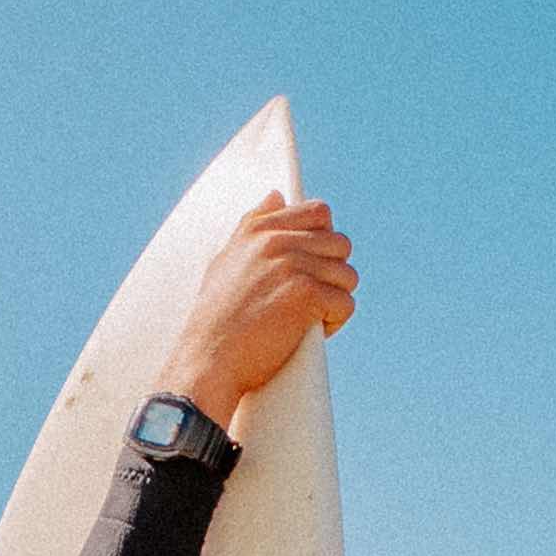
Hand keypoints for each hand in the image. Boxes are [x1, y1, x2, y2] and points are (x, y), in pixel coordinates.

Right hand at [152, 196, 358, 434]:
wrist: (208, 359)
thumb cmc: (216, 318)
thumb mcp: (226, 259)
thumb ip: (252, 223)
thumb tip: (277, 195)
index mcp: (260, 228)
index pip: (319, 212)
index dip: (325, 241)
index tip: (313, 267)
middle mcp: (277, 241)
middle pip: (340, 244)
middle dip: (333, 273)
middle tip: (313, 298)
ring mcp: (293, 266)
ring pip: (347, 275)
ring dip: (336, 299)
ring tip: (313, 316)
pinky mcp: (306, 295)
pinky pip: (345, 302)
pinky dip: (335, 321)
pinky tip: (315, 331)